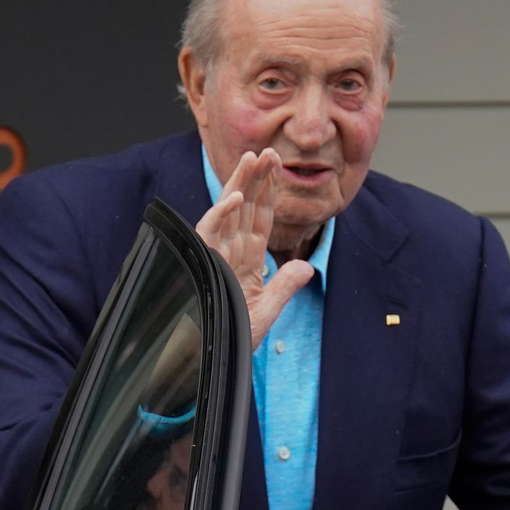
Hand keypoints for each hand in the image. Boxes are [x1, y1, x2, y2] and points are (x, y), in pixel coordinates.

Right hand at [196, 149, 313, 349]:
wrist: (203, 357)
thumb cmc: (228, 338)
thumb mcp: (265, 312)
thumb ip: (285, 287)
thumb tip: (307, 267)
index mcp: (245, 259)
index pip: (260, 218)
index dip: (269, 191)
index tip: (278, 166)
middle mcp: (229, 251)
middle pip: (245, 207)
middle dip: (257, 178)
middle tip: (269, 151)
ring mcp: (215, 254)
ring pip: (227, 211)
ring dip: (240, 183)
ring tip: (251, 158)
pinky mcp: (202, 261)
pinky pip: (209, 232)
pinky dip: (221, 214)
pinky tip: (236, 198)